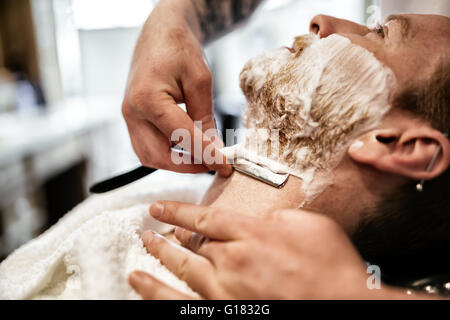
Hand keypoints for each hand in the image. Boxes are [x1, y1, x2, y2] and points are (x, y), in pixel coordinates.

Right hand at [122, 0, 231, 175]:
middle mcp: (132, 112)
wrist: (160, 35)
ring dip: (176, 163)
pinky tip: (188, 148)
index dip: (206, 154)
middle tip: (214, 164)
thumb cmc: (179, 50)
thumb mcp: (200, 80)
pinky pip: (147, 147)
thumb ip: (205, 118)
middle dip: (188, 166)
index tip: (226, 166)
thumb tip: (214, 150)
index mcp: (148, 99)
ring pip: (150, 156)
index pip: (182, 137)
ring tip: (203, 157)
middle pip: (159, 156)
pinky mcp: (133, 120)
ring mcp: (129, 117)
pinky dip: (167, 154)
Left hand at [129, 201, 399, 298]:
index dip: (179, 210)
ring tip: (143, 253)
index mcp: (253, 234)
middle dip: (168, 236)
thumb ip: (280, 218)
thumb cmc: (333, 270)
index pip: (206, 217)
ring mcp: (228, 291)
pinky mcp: (228, 312)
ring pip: (183, 272)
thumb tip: (263, 220)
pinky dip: (162, 295)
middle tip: (151, 231)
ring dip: (159, 260)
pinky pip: (186, 303)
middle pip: (192, 245)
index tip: (161, 207)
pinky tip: (146, 289)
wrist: (345, 304)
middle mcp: (234, 261)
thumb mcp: (311, 226)